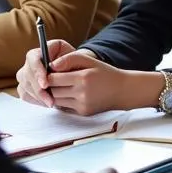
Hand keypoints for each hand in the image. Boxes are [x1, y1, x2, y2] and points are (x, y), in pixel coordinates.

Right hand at [16, 39, 77, 106]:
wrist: (78, 70)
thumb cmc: (79, 62)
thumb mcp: (79, 58)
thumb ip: (68, 59)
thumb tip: (53, 66)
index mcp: (44, 49)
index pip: (33, 58)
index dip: (37, 72)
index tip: (45, 85)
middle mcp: (32, 60)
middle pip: (26, 74)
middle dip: (38, 89)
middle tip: (50, 100)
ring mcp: (27, 72)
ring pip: (24, 85)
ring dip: (37, 97)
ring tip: (51, 103)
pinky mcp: (26, 84)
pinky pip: (25, 94)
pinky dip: (35, 100)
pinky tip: (46, 103)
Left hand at [45, 53, 162, 114]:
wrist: (122, 90)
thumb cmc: (105, 73)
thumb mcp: (90, 61)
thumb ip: (70, 59)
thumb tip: (51, 65)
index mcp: (83, 78)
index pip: (53, 79)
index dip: (49, 75)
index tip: (50, 72)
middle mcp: (81, 93)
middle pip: (53, 91)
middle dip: (50, 85)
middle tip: (54, 79)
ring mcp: (82, 105)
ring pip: (56, 101)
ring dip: (55, 94)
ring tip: (61, 86)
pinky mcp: (83, 113)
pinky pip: (64, 108)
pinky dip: (63, 101)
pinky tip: (69, 94)